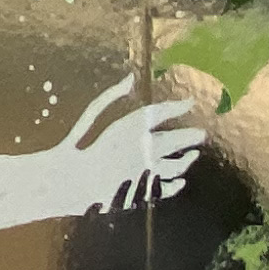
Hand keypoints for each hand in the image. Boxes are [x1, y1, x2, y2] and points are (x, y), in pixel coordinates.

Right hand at [56, 80, 204, 211]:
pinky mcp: (140, 192)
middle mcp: (139, 150)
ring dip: (186, 161)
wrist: (67, 183)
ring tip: (194, 155)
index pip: (160, 114)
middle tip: (201, 135)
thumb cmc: (75, 148)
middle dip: (189, 137)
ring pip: (173, 166)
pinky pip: (165, 189)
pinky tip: (180, 182)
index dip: (176, 106)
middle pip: (173, 141)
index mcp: (128, 129)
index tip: (190, 103)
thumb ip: (110, 97)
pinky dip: (175, 185)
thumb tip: (130, 77)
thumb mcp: (89, 117)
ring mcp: (142, 173)